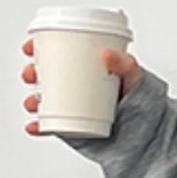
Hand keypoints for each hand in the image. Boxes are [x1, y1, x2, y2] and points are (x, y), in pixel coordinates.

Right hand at [21, 38, 142, 134]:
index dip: (41, 47)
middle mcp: (77, 84)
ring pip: (46, 100)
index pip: (59, 51)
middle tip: (31, 74)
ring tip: (33, 103)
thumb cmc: (140, 99)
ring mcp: (73, 105)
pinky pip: (51, 127)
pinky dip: (40, 127)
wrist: (145, 131)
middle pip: (47, 75)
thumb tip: (107, 54)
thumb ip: (125, 64)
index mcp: (86, 65)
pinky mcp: (73, 126)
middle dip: (33, 73)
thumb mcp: (135, 76)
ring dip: (33, 100)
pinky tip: (33, 126)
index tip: (31, 46)